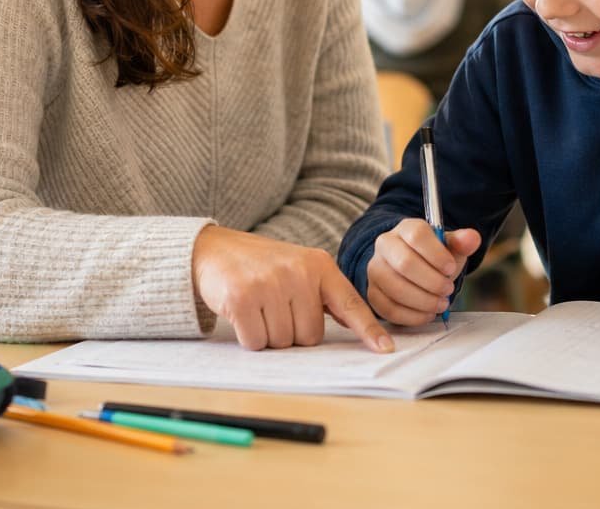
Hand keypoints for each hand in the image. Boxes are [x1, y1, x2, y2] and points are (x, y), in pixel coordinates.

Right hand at [191, 226, 393, 352]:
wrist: (214, 250)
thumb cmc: (262, 266)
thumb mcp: (299, 268)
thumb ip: (325, 295)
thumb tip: (354, 328)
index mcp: (319, 266)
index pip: (350, 304)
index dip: (368, 330)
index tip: (385, 349)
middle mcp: (298, 272)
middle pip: (310, 336)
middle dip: (292, 332)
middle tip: (275, 307)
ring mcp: (270, 283)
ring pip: (283, 342)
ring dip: (269, 334)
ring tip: (259, 306)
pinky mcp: (243, 297)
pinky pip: (256, 341)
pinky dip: (249, 336)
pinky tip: (243, 313)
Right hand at [366, 218, 481, 325]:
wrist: (415, 268)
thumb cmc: (432, 257)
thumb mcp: (449, 247)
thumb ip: (461, 243)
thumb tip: (472, 238)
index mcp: (405, 228)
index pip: (417, 236)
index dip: (437, 255)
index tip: (450, 268)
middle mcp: (385, 245)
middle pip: (405, 264)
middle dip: (432, 282)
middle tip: (448, 289)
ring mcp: (376, 269)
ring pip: (396, 288)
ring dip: (424, 301)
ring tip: (440, 303)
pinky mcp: (372, 293)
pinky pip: (389, 309)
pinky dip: (413, 316)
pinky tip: (427, 313)